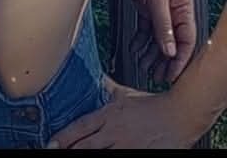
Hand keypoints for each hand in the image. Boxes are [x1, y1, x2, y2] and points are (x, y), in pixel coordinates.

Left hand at [47, 77, 196, 148]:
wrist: (179, 115)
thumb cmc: (152, 105)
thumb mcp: (125, 94)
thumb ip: (108, 89)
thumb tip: (96, 78)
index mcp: (109, 115)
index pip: (81, 127)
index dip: (64, 137)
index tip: (51, 143)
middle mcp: (114, 132)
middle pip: (85, 146)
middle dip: (70, 150)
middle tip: (54, 152)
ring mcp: (126, 146)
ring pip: (99, 155)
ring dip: (84, 155)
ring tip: (70, 157)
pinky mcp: (137, 155)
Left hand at [121, 0, 195, 83]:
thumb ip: (162, 25)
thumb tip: (169, 51)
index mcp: (183, 6)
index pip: (186, 39)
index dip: (180, 59)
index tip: (171, 75)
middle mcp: (174, 9)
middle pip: (172, 41)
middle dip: (164, 60)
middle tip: (156, 76)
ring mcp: (159, 8)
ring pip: (158, 37)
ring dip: (151, 52)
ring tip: (143, 66)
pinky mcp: (145, 6)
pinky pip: (146, 29)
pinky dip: (140, 40)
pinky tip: (135, 50)